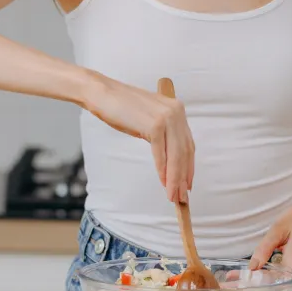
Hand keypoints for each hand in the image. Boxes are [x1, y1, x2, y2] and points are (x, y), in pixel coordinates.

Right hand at [84, 74, 194, 202]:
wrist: (102, 93)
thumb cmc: (122, 108)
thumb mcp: (149, 119)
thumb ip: (163, 133)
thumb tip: (170, 160)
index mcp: (177, 110)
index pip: (188, 144)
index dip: (189, 167)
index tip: (188, 184)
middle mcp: (176, 112)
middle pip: (185, 152)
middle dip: (184, 177)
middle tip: (182, 196)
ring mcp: (167, 117)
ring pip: (176, 155)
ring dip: (175, 179)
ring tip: (173, 195)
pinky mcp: (155, 124)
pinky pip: (161, 153)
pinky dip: (163, 170)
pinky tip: (164, 182)